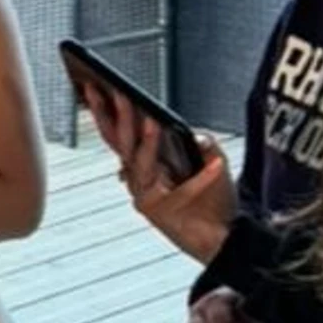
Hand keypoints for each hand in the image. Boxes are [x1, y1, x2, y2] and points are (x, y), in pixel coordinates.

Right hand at [78, 83, 234, 262]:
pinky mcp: (152, 208)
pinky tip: (183, 143)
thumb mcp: (213, 160)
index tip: (95, 85)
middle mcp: (138, 177)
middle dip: (108, 113)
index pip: (119, 132)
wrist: (227, 237)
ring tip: (146, 114)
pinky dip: (169, 159)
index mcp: (146, 163)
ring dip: (140, 134)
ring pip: (135, 157)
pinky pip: (158, 177)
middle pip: (117, 141)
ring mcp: (143, 193)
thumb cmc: (215, 202)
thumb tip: (185, 129)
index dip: (105, 110)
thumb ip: (201, 141)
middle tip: (102, 88)